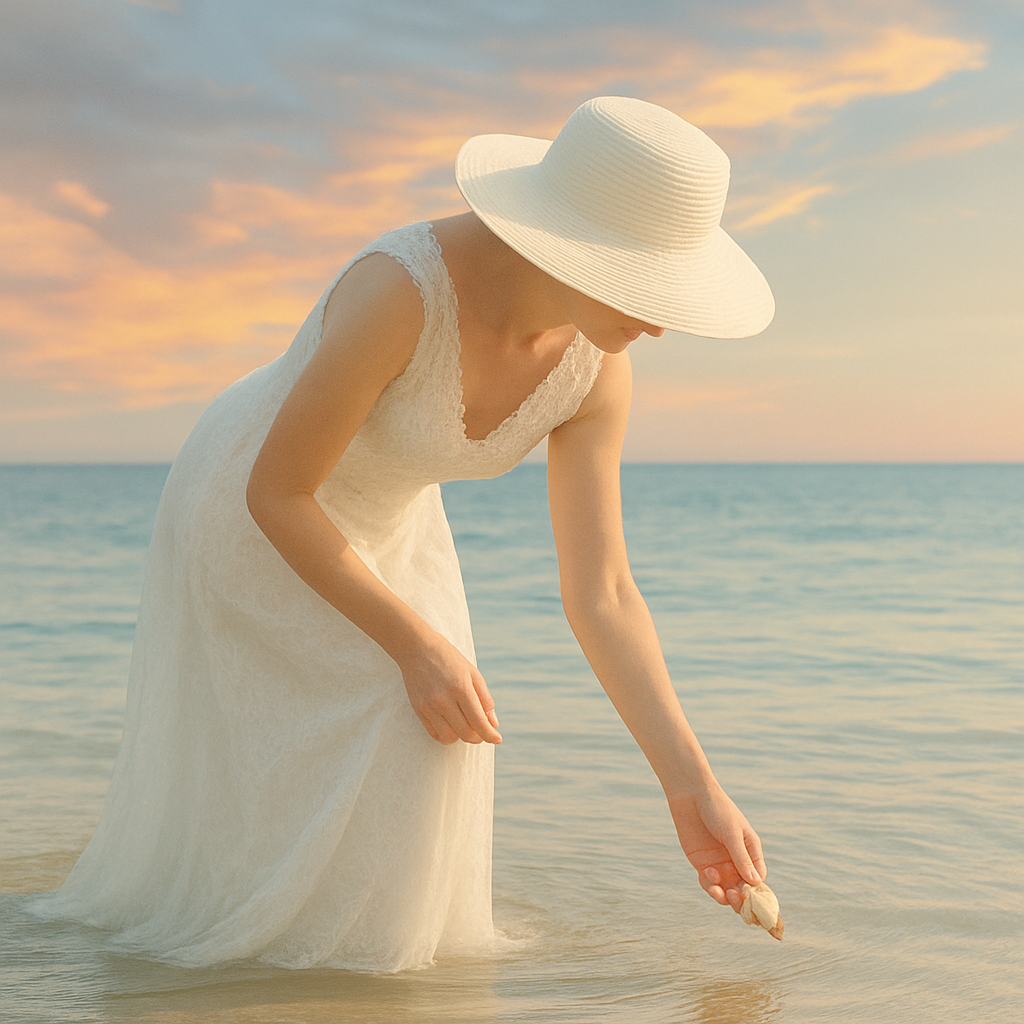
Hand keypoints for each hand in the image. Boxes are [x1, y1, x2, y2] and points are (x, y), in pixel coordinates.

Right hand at [399, 634, 501, 745]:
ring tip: (466, 726)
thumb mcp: (473, 673)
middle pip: (465, 733)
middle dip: (478, 737)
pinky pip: (435, 734)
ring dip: (461, 737)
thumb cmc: (449, 659)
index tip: (497, 739)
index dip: (490, 734)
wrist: (417, 649)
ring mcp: (429, 707)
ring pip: (450, 738)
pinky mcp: (419, 710)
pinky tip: (452, 726)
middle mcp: (444, 700)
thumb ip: (485, 698)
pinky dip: (446, 736)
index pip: (479, 722)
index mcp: (461, 688)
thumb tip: (493, 723)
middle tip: (482, 732)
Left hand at [667, 782, 765, 911]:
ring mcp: (720, 863)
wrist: (691, 795)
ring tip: (717, 890)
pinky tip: (707, 875)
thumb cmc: (717, 808)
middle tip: (733, 897)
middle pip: (742, 890)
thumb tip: (755, 884)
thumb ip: (741, 857)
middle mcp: (737, 861)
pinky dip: (709, 886)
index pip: (758, 880)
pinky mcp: (703, 864)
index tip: (750, 898)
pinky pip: (708, 883)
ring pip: (725, 890)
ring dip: (723, 895)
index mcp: (751, 851)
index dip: (756, 892)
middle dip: (739, 899)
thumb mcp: (731, 832)